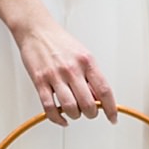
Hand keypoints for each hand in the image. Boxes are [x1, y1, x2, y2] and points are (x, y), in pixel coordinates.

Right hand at [0, 0, 116, 125]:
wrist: (36, 30)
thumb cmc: (61, 43)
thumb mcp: (84, 56)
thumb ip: (92, 77)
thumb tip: (100, 100)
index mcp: (87, 62)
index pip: (104, 91)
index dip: (111, 109)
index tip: (112, 118)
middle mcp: (72, 69)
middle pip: (88, 104)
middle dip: (91, 114)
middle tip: (90, 112)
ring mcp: (55, 76)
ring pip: (70, 108)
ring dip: (75, 115)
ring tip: (75, 112)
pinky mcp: (39, 81)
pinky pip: (50, 107)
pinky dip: (58, 118)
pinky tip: (62, 118)